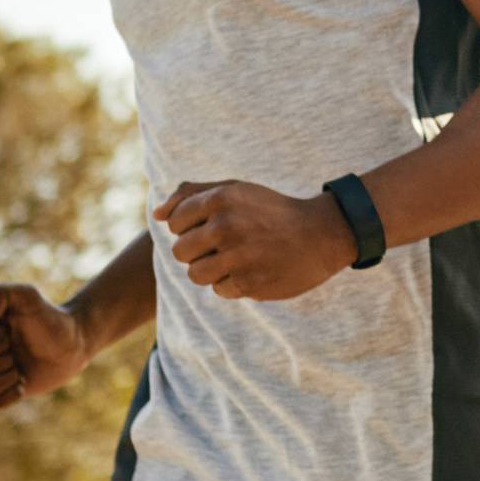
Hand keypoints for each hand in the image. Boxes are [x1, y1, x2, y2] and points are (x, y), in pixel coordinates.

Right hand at [0, 283, 91, 408]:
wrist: (73, 341)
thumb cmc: (49, 317)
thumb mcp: (28, 296)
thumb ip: (0, 293)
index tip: (10, 331)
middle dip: (4, 360)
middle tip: (16, 348)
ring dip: (8, 377)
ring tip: (20, 364)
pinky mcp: (1, 389)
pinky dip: (13, 393)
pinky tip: (23, 380)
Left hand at [155, 180, 357, 301]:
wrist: (323, 234)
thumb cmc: (272, 211)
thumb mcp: (236, 190)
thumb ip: (192, 194)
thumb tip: (156, 214)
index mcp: (220, 199)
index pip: (174, 222)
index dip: (191, 226)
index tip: (215, 226)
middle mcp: (226, 226)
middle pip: (180, 251)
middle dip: (198, 251)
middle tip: (226, 246)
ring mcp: (238, 257)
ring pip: (196, 275)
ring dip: (212, 271)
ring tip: (236, 261)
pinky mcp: (250, 283)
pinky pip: (220, 290)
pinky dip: (233, 284)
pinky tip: (254, 271)